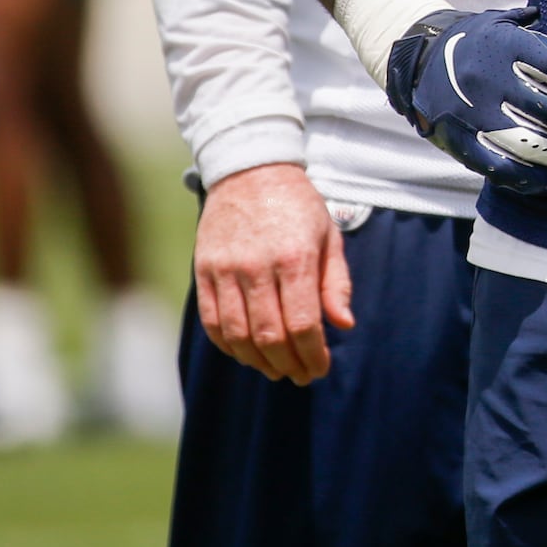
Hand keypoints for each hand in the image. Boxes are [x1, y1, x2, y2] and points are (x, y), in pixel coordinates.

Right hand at [194, 164, 353, 384]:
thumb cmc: (297, 205)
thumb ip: (336, 283)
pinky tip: (246, 353)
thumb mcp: (329, 236)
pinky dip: (229, 346)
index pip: (303, 324)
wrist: (250, 169)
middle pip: (269, 336)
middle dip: (288, 365)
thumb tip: (343, 325)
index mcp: (295, 257)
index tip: (320, 368)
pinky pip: (212, 322)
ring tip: (276, 370)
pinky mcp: (203, 270)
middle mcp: (257, 266)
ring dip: (258, 362)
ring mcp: (225, 269)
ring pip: (238, 336)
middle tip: (300, 376)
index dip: (313, 355)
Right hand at [383, 5, 546, 198]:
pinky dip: (534, 181)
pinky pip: (501, 169)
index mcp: (506, 44)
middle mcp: (487, 78)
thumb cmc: (481, 42)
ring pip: (530, 145)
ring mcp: (470, 113)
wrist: (420, 59)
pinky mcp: (458, 141)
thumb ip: (546, 36)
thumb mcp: (508, 24)